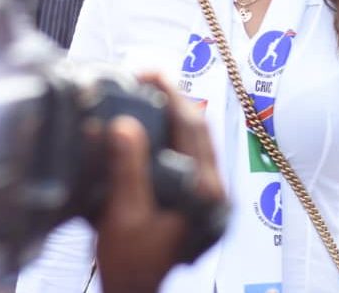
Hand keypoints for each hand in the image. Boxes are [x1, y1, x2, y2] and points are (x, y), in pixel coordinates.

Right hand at [95, 73, 225, 292]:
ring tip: (146, 95)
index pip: (191, 128)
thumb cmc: (131, 264)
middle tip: (145, 77)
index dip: (170, 96)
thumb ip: (127, 169)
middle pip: (198, 129)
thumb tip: (124, 125)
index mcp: (204, 192)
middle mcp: (215, 190)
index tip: (149, 73)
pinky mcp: (201, 200)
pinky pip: (191, 156)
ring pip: (197, 141)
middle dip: (172, 100)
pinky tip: (152, 129)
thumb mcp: (123, 215)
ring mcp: (211, 195)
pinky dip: (173, 137)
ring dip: (173, 117)